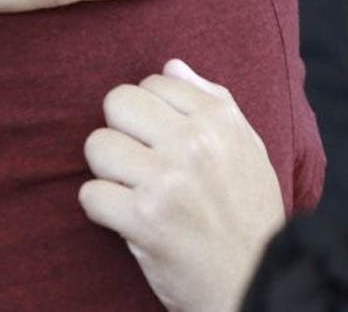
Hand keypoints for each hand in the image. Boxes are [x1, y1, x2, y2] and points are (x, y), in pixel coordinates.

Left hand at [79, 59, 283, 311]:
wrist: (257, 284)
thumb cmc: (249, 216)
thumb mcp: (248, 150)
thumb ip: (212, 101)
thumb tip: (171, 64)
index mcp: (220, 121)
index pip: (152, 81)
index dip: (149, 114)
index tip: (163, 143)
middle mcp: (194, 144)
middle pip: (116, 103)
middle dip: (122, 134)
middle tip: (140, 164)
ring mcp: (168, 181)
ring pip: (97, 146)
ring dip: (108, 173)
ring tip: (135, 192)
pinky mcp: (144, 220)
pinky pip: (89, 194)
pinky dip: (102, 210)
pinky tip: (127, 220)